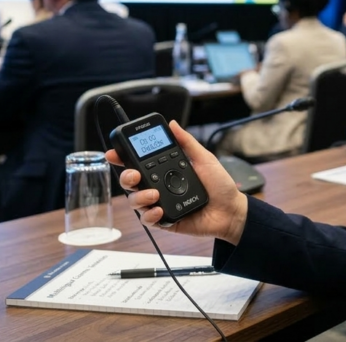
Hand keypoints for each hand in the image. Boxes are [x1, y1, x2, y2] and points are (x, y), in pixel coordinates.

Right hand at [105, 121, 248, 244]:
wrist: (232, 210)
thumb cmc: (219, 185)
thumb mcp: (204, 159)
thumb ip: (186, 142)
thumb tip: (172, 124)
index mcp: (165, 171)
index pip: (138, 163)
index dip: (123, 158)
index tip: (114, 153)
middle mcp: (159, 187)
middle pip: (131, 182)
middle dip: (126, 177)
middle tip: (135, 175)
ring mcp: (160, 204)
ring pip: (136, 202)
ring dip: (139, 197)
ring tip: (154, 194)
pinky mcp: (165, 221)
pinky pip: (149, 220)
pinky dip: (150, 215)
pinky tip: (159, 210)